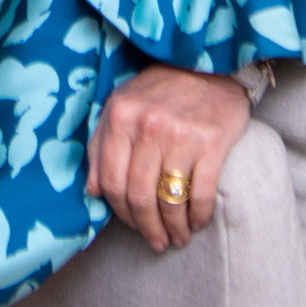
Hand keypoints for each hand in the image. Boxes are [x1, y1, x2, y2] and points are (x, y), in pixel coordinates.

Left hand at [85, 63, 251, 252]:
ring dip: (174, 228)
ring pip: (170, 200)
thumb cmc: (160, 90)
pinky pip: (202, 193)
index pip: (112, 181)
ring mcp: (181, 135)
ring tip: (177, 237)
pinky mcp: (212, 142)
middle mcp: (148, 126)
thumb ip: (101, 146)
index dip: (120, 212)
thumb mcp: (121, 107)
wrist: (209, 66)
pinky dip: (199, 216)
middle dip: (148, 228)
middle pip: (141, 196)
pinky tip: (198, 222)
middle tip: (156, 241)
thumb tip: (93, 191)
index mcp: (120, 117)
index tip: (131, 224)